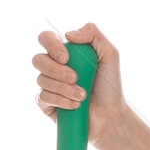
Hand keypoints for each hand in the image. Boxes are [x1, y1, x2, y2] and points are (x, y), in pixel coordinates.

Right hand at [32, 23, 127, 149]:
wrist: (110, 115)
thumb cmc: (109, 85)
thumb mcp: (110, 55)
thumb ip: (94, 34)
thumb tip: (68, 35)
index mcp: (65, 51)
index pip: (46, 38)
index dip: (51, 45)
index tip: (66, 58)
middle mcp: (53, 66)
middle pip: (38, 59)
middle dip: (56, 70)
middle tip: (75, 78)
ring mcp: (48, 85)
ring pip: (41, 80)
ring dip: (63, 88)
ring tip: (82, 96)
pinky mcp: (46, 103)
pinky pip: (42, 97)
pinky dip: (60, 100)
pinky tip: (75, 105)